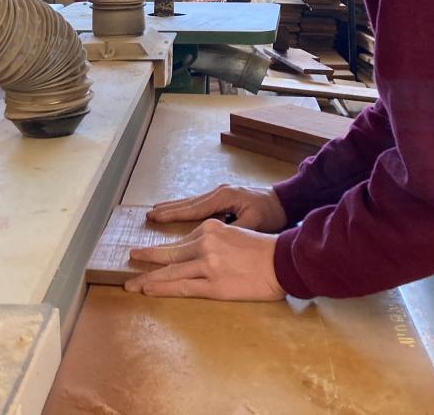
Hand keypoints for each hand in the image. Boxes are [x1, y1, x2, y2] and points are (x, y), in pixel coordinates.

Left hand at [124, 218, 285, 300]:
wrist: (284, 261)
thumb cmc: (265, 250)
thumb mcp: (236, 234)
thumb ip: (216, 241)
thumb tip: (200, 254)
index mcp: (211, 228)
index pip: (181, 242)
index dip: (164, 250)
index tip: (150, 253)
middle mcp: (205, 243)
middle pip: (169, 254)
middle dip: (147, 258)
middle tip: (131, 260)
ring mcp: (207, 264)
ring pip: (170, 271)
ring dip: (147, 278)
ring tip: (131, 284)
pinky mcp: (213, 285)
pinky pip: (181, 287)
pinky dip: (162, 288)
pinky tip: (149, 290)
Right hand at [146, 184, 286, 232]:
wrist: (285, 201)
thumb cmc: (271, 215)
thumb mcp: (254, 225)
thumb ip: (234, 231)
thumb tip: (214, 239)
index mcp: (224, 197)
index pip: (193, 208)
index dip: (173, 214)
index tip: (154, 217)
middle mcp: (218, 192)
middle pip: (188, 203)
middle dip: (167, 210)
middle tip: (148, 215)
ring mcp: (220, 193)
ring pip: (191, 202)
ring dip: (174, 208)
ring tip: (155, 212)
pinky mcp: (223, 198)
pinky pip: (198, 203)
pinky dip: (185, 208)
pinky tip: (177, 211)